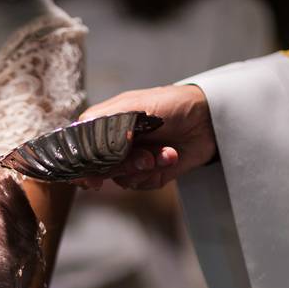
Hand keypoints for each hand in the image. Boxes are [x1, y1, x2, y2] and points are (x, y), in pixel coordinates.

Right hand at [79, 85, 216, 189]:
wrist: (207, 118)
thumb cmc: (170, 103)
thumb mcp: (134, 106)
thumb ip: (104, 121)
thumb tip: (82, 137)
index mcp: (104, 126)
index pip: (80, 149)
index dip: (81, 166)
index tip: (88, 177)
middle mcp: (114, 145)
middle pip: (100, 169)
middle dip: (123, 166)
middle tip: (142, 157)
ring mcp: (131, 161)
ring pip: (121, 179)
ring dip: (144, 168)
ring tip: (163, 153)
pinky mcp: (149, 173)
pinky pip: (141, 184)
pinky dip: (157, 172)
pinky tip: (170, 156)